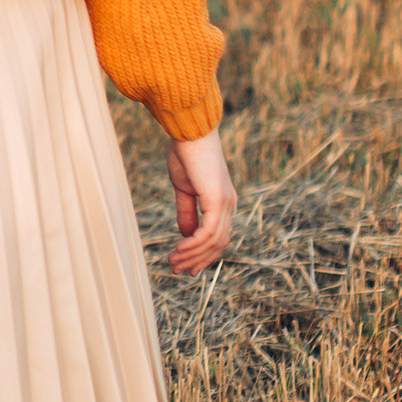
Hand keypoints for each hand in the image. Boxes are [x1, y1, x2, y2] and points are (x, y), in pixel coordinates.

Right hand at [166, 129, 233, 276]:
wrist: (189, 130)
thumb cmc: (186, 153)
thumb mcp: (184, 188)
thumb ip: (187, 211)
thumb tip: (186, 234)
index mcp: (223, 201)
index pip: (218, 236)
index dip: (203, 254)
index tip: (186, 266)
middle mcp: (229, 205)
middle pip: (218, 244)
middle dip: (197, 260)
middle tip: (176, 270)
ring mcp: (225, 203)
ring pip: (213, 242)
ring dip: (192, 256)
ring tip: (172, 263)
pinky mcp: (217, 201)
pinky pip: (207, 232)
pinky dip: (193, 245)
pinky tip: (179, 250)